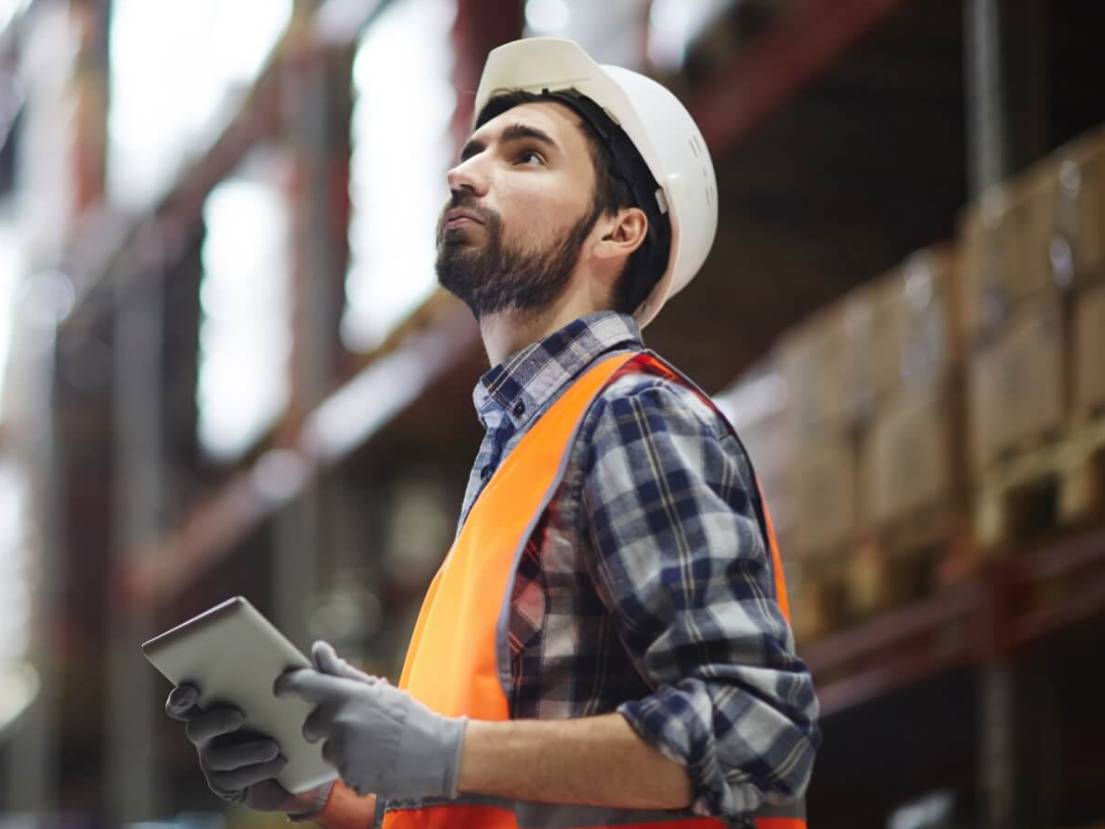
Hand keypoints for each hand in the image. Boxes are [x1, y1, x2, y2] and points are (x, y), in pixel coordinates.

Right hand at [165, 683, 331, 815]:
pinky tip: (278, 763)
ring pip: (215, 756)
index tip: (192, 690)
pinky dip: (256, 770)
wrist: (307, 766)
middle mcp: (210, 731)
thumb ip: (314, 672)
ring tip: (274, 747)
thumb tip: (320, 648)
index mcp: (220, 702)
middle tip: (239, 716)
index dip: (181, 695)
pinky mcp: (224, 782)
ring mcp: (214, 758)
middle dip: (213, 722)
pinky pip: (231, 778)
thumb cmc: (297, 720)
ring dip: (245, 751)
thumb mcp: (308, 696)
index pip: (187, 698)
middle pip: (194, 728)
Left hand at [276, 641, 466, 800]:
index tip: (281, 686)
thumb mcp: (378, 689)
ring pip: (326, 749)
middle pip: (311, 725)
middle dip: (325, 725)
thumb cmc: (409, 718)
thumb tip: (317, 649)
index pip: (302, 685)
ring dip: (341, 748)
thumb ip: (342, 672)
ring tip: (371, 744)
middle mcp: (341, 723)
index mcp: (348, 696)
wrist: (437, 754)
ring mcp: (345, 752)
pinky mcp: (349, 777)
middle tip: (354, 724)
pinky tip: (375, 760)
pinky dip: (352, 767)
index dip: (287, 684)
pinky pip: (339, 770)